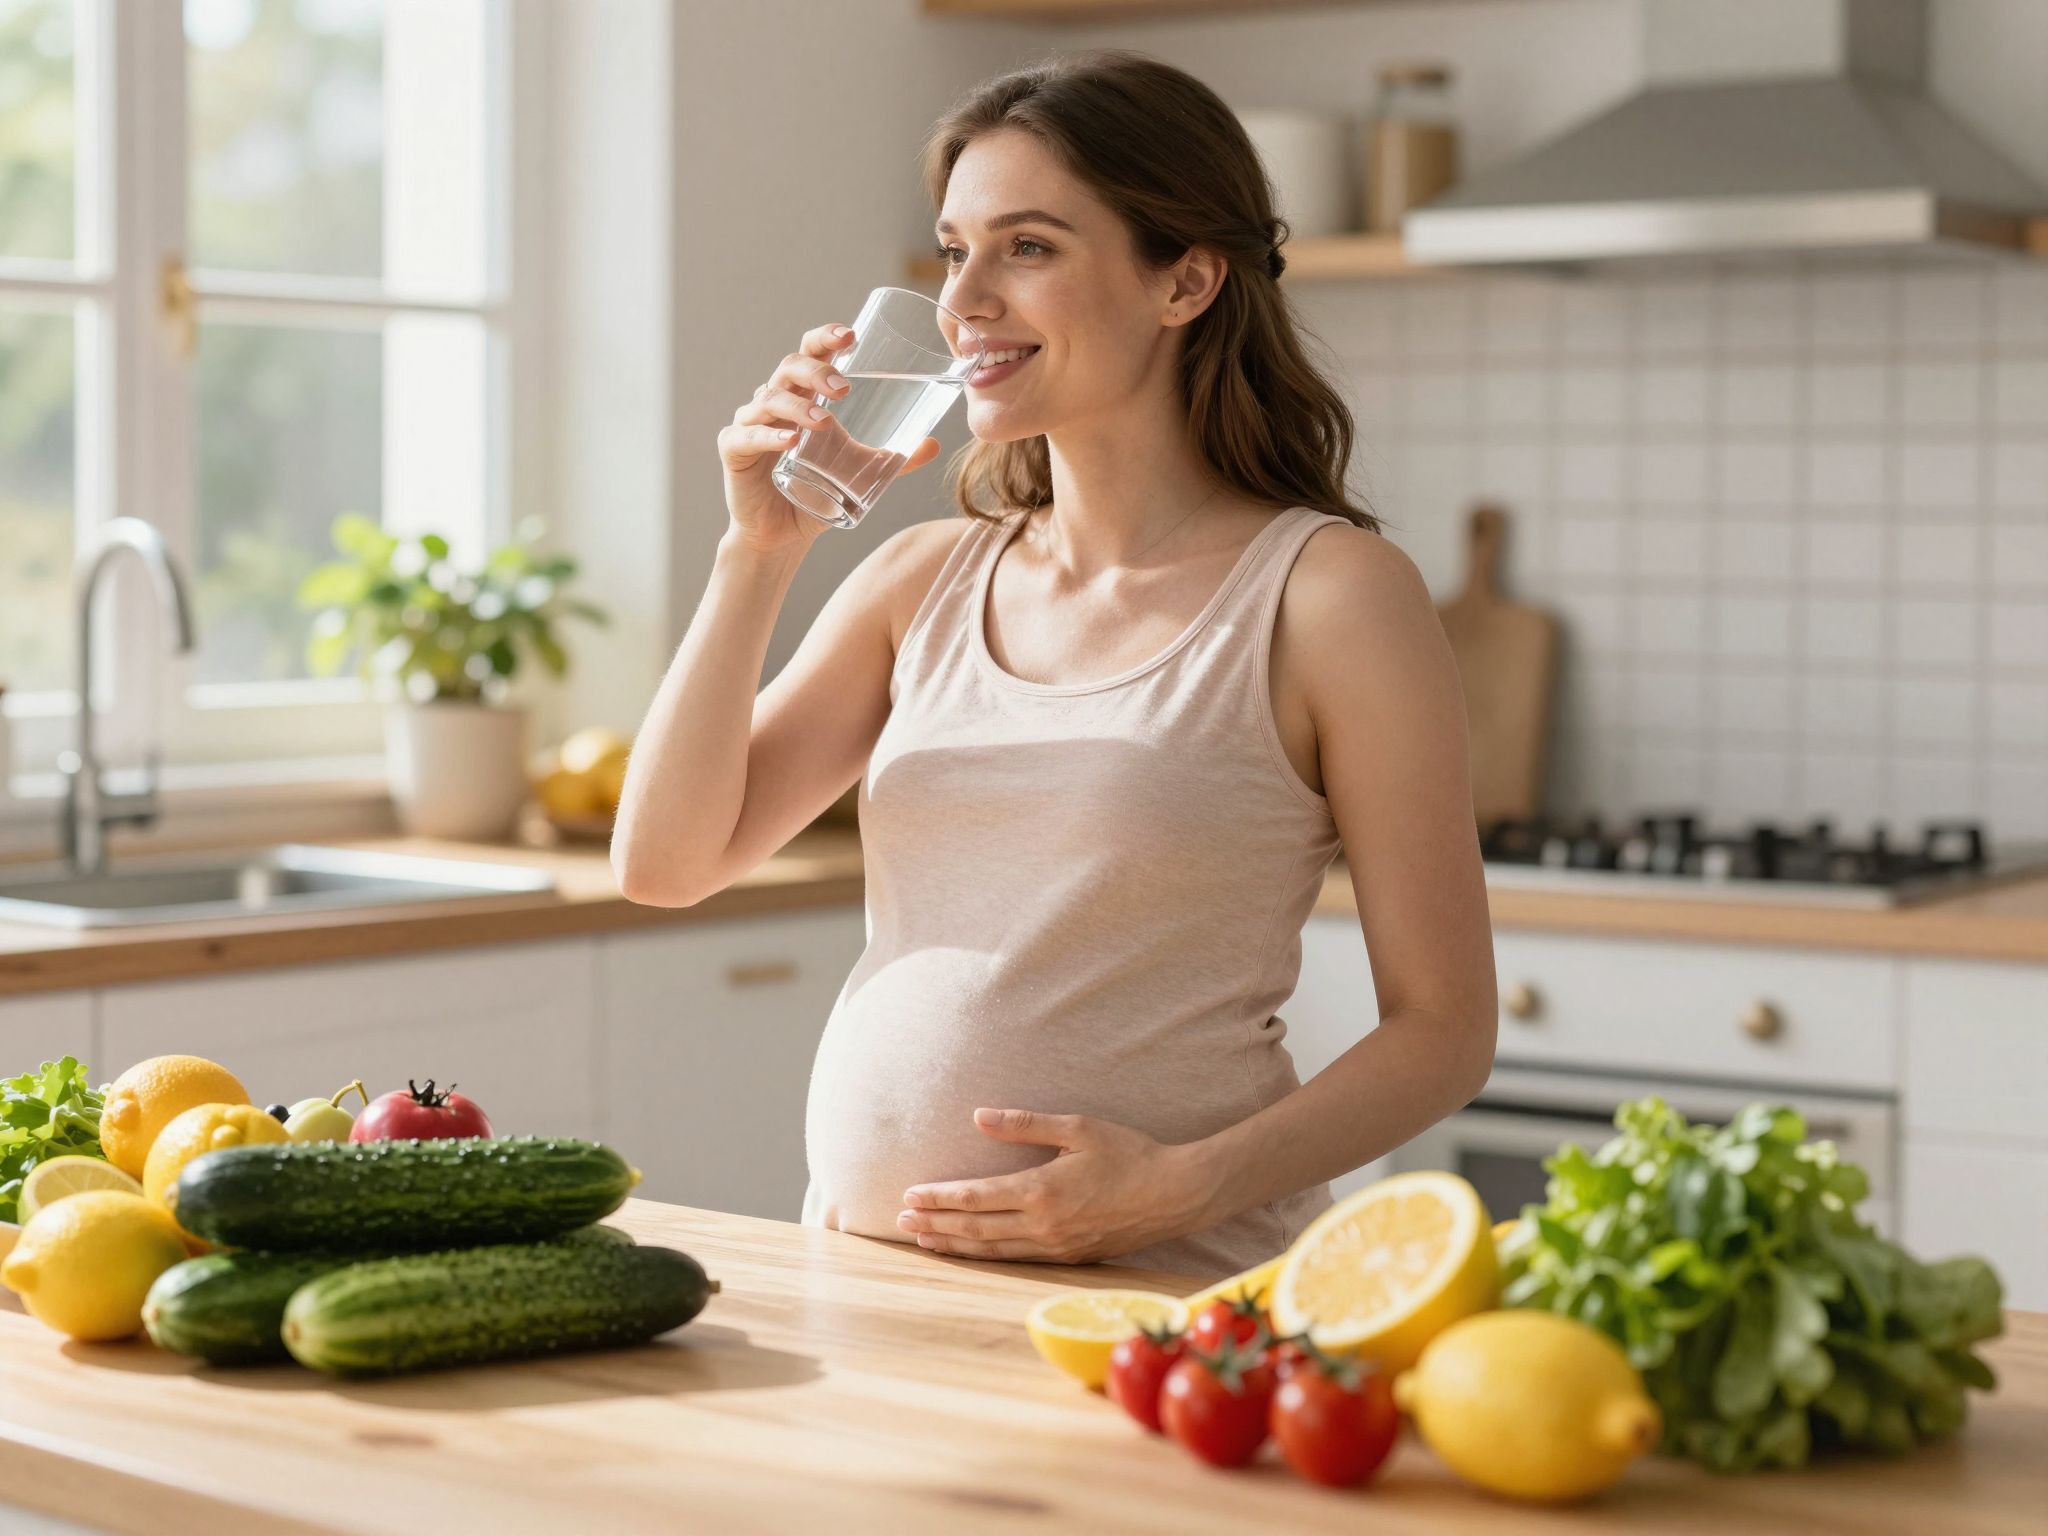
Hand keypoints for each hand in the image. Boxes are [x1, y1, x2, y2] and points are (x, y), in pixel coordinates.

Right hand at [718, 321, 943, 557]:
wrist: (784, 535)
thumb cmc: (816, 493)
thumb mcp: (860, 472)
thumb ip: (895, 459)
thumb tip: (934, 445)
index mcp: (804, 396)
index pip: (811, 353)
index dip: (825, 338)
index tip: (850, 336)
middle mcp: (775, 401)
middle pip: (789, 368)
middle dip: (817, 371)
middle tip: (843, 389)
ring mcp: (751, 422)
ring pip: (769, 398)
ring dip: (799, 407)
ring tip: (826, 423)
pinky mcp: (733, 449)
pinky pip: (747, 435)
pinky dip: (768, 436)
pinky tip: (789, 441)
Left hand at [896, 1108, 1211, 1263]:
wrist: (1176, 1194)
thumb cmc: (1130, 1154)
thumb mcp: (1078, 1128)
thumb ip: (1026, 1125)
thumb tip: (978, 1117)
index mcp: (1041, 1191)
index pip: (975, 1198)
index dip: (939, 1199)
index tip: (909, 1196)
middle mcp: (1042, 1225)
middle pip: (975, 1230)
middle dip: (934, 1226)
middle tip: (900, 1223)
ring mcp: (1055, 1246)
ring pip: (991, 1251)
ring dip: (953, 1246)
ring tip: (922, 1240)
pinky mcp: (1067, 1257)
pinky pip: (1015, 1259)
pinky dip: (984, 1256)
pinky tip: (970, 1252)